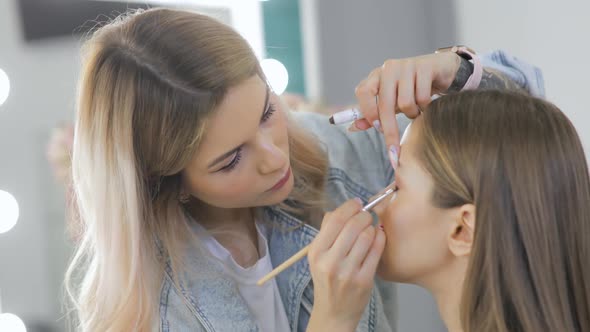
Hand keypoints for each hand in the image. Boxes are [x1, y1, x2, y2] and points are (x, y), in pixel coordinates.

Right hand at [306, 199, 385, 331]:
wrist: (334, 311)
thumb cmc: (327, 279)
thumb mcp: (318, 256)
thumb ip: (327, 231)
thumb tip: (341, 209)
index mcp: (316, 252)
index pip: (334, 220)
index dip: (349, 207)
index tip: (356, 203)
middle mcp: (330, 262)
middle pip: (352, 226)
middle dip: (364, 215)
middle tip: (367, 214)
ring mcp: (348, 272)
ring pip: (366, 236)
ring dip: (372, 227)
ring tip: (371, 227)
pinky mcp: (364, 280)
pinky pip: (376, 251)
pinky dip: (380, 238)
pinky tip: (378, 236)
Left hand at [353, 52, 460, 167]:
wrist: (441, 70)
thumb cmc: (412, 89)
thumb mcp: (391, 103)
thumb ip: (372, 115)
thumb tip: (352, 128)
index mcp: (377, 76)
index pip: (363, 92)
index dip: (368, 111)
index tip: (377, 128)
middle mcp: (389, 68)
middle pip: (385, 104)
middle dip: (390, 130)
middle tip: (394, 150)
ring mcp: (407, 65)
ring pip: (405, 103)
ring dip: (413, 114)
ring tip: (417, 111)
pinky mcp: (425, 67)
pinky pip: (422, 97)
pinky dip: (425, 107)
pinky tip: (428, 103)